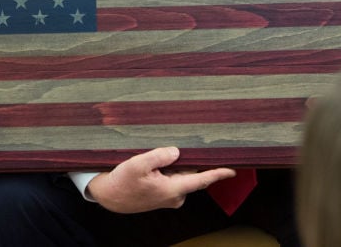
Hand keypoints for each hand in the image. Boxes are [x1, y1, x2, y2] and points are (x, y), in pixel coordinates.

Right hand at [85, 147, 235, 212]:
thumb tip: (177, 152)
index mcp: (172, 189)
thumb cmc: (122, 182)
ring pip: (181, 175)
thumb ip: (160, 156)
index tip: (233, 170)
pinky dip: (171, 169)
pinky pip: (173, 178)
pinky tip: (161, 161)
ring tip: (167, 152)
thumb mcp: (138, 164)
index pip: (201, 180)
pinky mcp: (162, 194)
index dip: (218, 174)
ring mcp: (168, 196)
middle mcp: (174, 195)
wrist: (108, 196)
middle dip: (193, 160)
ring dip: (178, 164)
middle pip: (191, 174)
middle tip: (194, 144)